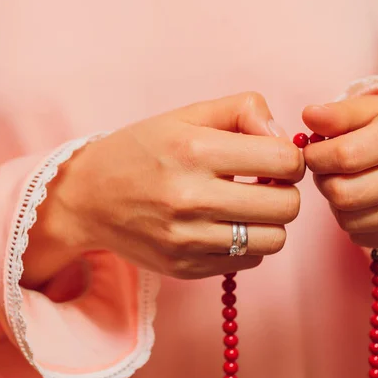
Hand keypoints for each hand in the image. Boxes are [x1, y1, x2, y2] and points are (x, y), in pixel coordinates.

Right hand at [22, 92, 304, 287]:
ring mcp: (188, 239)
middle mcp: (191, 198)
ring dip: (269, 222)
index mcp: (194, 150)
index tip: (275, 158)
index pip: (283, 161)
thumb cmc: (140, 150)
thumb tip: (284, 137)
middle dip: (285, 191)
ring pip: (273, 240)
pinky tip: (224, 226)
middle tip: (264, 183)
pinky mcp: (185, 267)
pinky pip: (247, 262)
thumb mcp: (186, 115)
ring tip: (246, 207)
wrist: (86, 198)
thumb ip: (242, 110)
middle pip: (286, 206)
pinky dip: (246, 244)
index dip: (290, 158)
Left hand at [302, 95, 377, 250]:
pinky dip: (354, 223)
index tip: (312, 152)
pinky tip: (365, 203)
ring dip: (336, 205)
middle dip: (324, 182)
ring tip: (347, 184)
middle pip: (345, 194)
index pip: (345, 156)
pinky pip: (364, 238)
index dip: (315, 157)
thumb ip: (336, 114)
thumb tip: (309, 115)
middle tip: (327, 171)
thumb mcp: (368, 109)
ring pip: (350, 221)